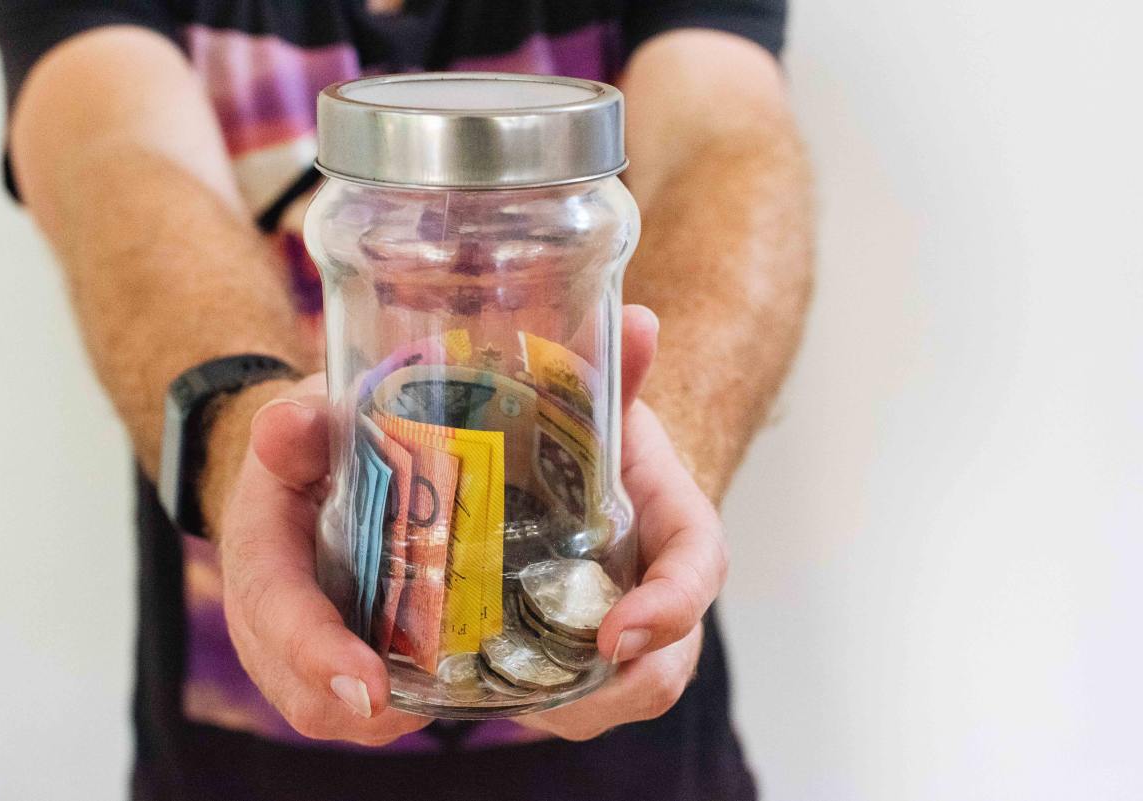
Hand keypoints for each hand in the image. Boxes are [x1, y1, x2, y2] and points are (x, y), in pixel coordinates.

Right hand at [208, 374, 432, 744]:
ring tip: (448, 691)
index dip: (319, 651)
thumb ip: (297, 426)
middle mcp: (266, 617)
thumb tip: (286, 423)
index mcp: (260, 552)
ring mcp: (295, 650)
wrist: (298, 474)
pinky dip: (402, 705)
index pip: (278, 609)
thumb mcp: (302, 426)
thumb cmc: (308, 450)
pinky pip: (359, 705)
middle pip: (301, 687)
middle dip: (359, 705)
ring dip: (389, 712)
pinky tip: (449, 682)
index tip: (367, 685)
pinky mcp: (332, 661)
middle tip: (425, 705)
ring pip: (330, 710)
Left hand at [519, 306, 728, 740]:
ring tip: (496, 697)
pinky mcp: (580, 653)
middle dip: (617, 688)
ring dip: (565, 707)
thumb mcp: (599, 400)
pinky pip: (574, 700)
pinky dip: (534, 705)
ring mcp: (623, 626)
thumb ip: (614, 367)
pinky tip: (477, 694)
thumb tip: (638, 318)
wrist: (582, 466)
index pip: (698, 568)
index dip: (671, 605)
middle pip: (666, 660)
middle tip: (542, 695)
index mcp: (674, 522)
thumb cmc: (595, 434)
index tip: (621, 631)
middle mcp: (658, 586)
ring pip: (618, 693)